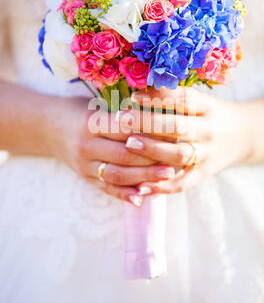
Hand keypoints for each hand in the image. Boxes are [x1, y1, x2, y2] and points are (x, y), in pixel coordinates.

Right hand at [49, 96, 174, 204]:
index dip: (149, 132)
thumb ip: (122, 111)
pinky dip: (124, 194)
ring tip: (167, 176)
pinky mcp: (84, 177)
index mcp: (90, 122)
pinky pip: (105, 188)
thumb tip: (160, 113)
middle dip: (152, 159)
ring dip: (143, 177)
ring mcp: (83, 165)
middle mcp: (85, 145)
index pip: (125, 130)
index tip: (173, 134)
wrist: (47, 127)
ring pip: (117, 174)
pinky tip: (141, 198)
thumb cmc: (80, 110)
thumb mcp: (97, 104)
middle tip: (177, 160)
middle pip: (123, 155)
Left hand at [116, 86, 251, 194]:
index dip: (159, 97)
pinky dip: (161, 186)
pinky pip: (183, 183)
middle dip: (149, 123)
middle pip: (178, 126)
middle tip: (122, 120)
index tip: (133, 96)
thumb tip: (136, 89)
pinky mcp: (204, 174)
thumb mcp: (200, 100)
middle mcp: (209, 130)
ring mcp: (207, 154)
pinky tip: (140, 187)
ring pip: (179, 154)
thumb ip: (173, 97)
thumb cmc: (210, 114)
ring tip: (129, 145)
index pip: (183, 100)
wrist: (244, 135)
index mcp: (207, 107)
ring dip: (153, 150)